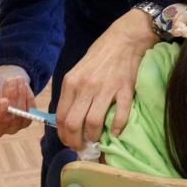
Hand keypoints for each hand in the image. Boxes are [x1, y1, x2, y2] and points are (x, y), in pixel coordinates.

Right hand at [0, 65, 34, 137]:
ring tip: (18, 79)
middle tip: (13, 79)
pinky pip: (30, 113)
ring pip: (21, 115)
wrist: (2, 85)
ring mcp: (11, 128)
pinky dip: (28, 98)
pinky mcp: (24, 123)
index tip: (4, 100)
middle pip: (8, 119)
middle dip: (12, 97)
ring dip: (21, 94)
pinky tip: (24, 86)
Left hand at [56, 9, 156, 149]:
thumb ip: (72, 92)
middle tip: (82, 147)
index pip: (61, 117)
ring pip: (93, 123)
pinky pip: (119, 116)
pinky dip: (117, 128)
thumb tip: (67, 118)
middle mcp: (85, 87)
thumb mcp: (78, 71)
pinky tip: (115, 132)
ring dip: (94, 137)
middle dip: (76, 142)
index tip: (70, 142)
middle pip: (74, 124)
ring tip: (97, 139)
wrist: (125, 39)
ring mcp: (105, 89)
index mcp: (71, 82)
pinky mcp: (124, 90)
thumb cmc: (100, 55)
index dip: (64, 136)